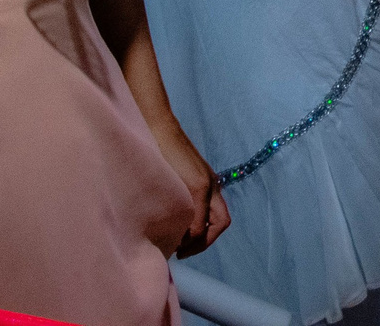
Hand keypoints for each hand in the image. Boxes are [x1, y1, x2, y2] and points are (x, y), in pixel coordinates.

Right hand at [147, 113, 230, 256]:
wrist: (157, 128)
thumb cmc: (157, 154)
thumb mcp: (173, 178)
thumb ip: (179, 196)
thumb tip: (171, 226)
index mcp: (208, 184)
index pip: (220, 220)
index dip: (206, 238)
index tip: (186, 247)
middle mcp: (212, 185)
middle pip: (222, 223)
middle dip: (203, 244)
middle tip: (183, 253)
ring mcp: (206, 184)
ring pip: (213, 223)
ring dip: (196, 240)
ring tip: (176, 247)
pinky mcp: (196, 183)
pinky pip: (199, 216)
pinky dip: (191, 231)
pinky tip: (174, 235)